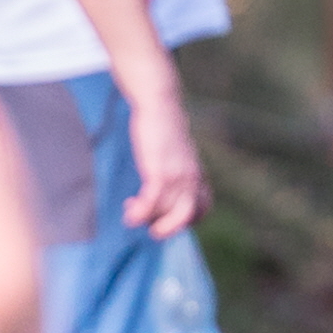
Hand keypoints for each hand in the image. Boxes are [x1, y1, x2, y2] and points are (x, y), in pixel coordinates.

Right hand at [119, 79, 210, 238]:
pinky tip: (129, 210)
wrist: (159, 104)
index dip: (186, 220)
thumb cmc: (163, 128)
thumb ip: (177, 169)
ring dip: (146, 218)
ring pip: (165, 212)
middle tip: (150, 228)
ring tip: (131, 212)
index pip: (203, 209)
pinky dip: (140, 212)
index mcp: (197, 175)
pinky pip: (152, 202)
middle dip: (167, 228)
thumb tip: (167, 183)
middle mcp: (191, 178)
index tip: (166, 217)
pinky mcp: (159, 170)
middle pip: (187, 217)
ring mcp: (177, 175)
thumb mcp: (176, 153)